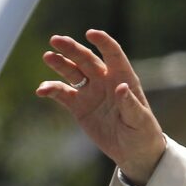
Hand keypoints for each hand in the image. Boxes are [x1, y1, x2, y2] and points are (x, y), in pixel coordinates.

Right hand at [36, 29, 164, 185]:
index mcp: (124, 79)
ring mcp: (91, 92)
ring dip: (60, 64)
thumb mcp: (140, 120)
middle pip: (87, 59)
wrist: (134, 152)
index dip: (104, 43)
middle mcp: (106, 81)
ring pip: (73, 72)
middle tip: (56, 40)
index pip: (114, 55)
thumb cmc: (143, 133)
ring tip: (48, 56)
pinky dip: (51, 89)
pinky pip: (62, 93)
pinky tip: (41, 90)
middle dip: (73, 49)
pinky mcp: (79, 106)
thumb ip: (130, 104)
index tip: (91, 33)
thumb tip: (121, 87)